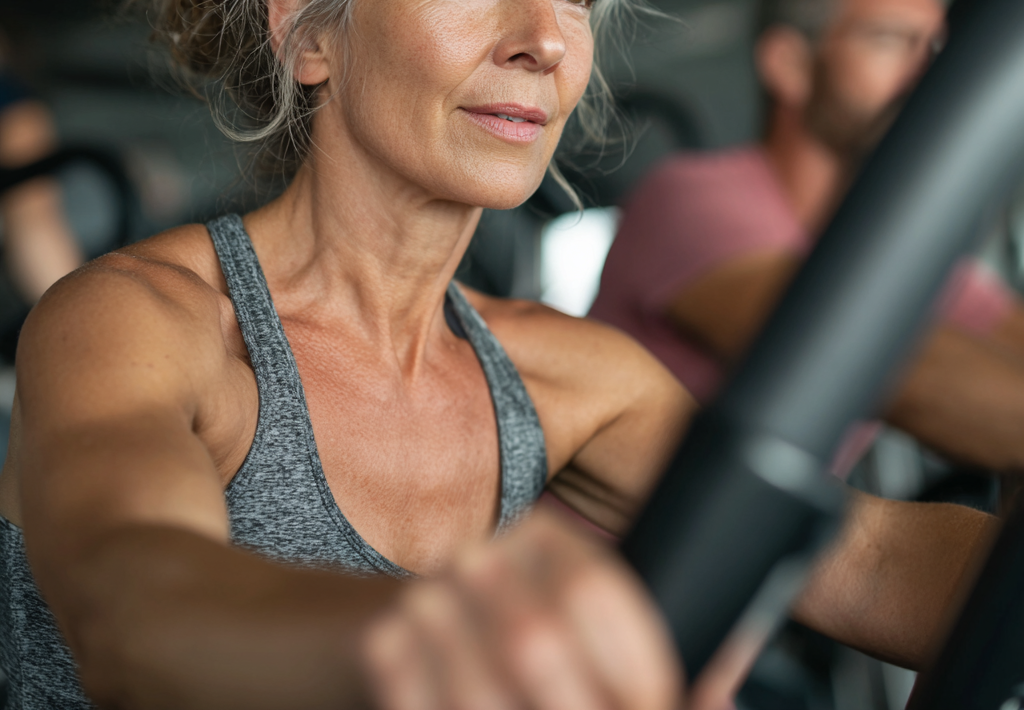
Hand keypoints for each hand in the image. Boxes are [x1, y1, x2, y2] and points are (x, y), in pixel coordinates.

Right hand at [362, 507, 684, 709]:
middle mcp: (481, 555)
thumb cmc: (535, 640)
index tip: (656, 705)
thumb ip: (663, 669)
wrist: (431, 625)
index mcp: (544, 537)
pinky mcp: (382, 645)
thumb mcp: (599, 642)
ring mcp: (424, 598)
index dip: (635, 665)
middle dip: (585, 708)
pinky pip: (421, 703)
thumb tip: (726, 688)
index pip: (596, 588)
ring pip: (480, 690)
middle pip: (537, 642)